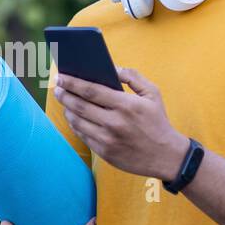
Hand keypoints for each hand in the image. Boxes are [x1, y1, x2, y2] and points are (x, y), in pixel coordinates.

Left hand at [53, 66, 190, 180]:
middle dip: (64, 94)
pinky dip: (75, 124)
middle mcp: (114, 123)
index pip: (91, 90)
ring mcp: (108, 139)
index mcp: (126, 105)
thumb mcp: (153, 94)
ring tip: (65, 101)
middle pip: (79, 105)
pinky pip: (82, 135)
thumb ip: (133, 77)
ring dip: (67, 109)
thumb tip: (112, 67)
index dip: (72, 82)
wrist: (166, 156)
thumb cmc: (158, 121)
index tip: (61, 76)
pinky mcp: (104, 152)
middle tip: (57, 87)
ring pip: (77, 121)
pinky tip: (74, 116)